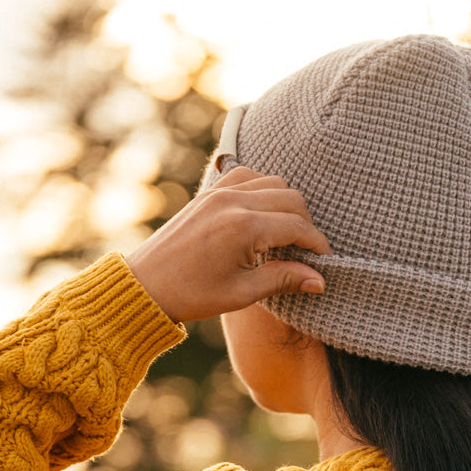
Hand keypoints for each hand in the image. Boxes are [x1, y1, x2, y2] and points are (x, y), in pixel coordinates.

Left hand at [125, 168, 330, 322]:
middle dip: (305, 223)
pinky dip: (263, 190)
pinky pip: (247, 176)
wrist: (146, 285)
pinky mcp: (209, 192)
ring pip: (272, 182)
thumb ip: (283, 278)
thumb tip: (320, 280)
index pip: (297, 226)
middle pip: (291, 197)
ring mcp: (218, 192)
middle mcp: (232, 201)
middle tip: (306, 250)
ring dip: (286, 205)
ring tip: (285, 235)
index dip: (317, 244)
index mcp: (243, 227)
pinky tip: (263, 215)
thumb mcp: (242, 293)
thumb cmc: (192, 294)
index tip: (324, 262)